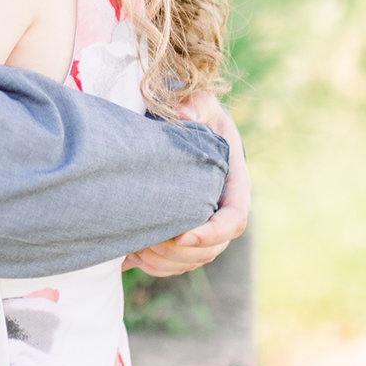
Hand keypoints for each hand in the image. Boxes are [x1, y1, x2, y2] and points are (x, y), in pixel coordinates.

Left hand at [122, 91, 249, 277]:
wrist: (177, 120)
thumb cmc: (190, 109)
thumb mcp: (196, 100)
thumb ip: (194, 104)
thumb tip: (185, 116)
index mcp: (233, 182)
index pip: (235, 219)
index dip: (212, 233)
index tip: (183, 235)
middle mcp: (223, 207)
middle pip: (214, 247)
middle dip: (182, 252)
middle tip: (148, 243)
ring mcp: (206, 222)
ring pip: (195, 259)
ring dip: (167, 262)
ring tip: (137, 250)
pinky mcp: (186, 231)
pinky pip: (178, 261)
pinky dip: (157, 265)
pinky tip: (130, 256)